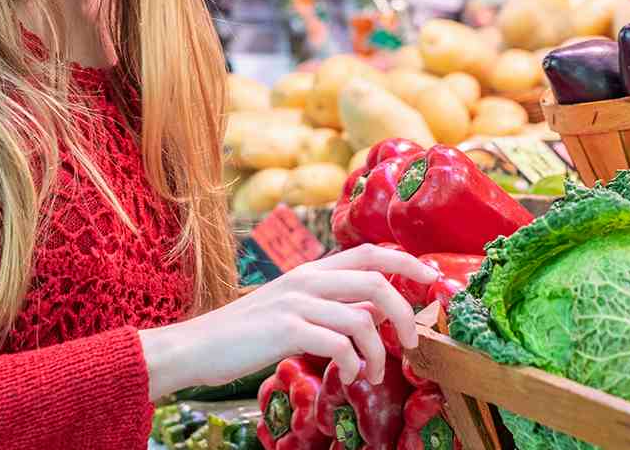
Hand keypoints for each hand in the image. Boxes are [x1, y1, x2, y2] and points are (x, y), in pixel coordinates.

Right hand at [138, 244, 437, 399]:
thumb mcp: (290, 308)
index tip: (432, 279)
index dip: (407, 261)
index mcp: (311, 270)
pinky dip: (353, 365)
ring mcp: (297, 303)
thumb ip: (328, 305)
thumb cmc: (245, 333)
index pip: (370, 251)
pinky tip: (348, 378)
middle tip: (413, 342)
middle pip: (377, 279)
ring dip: (378, 352)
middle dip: (406, 310)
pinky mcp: (287, 330)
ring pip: (363, 318)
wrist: (197, 346)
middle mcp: (308, 279)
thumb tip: (371, 315)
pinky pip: (340, 345)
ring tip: (371, 374)